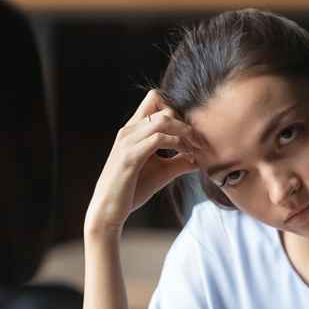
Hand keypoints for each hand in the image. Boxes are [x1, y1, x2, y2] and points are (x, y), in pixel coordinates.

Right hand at [84, 90, 201, 234]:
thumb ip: (179, 162)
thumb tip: (200, 159)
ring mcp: (128, 142)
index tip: (191, 132)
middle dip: (185, 122)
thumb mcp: (161, 172)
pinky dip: (178, 144)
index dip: (177, 111)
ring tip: (196, 148)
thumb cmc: (132, 191)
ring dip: (185, 131)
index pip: (155, 99)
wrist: (108, 210)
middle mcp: (129, 130)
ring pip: (163, 120)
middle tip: (199, 142)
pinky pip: (158, 139)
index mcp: (133, 130)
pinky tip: (186, 156)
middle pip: (162, 106)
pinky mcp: (130, 157)